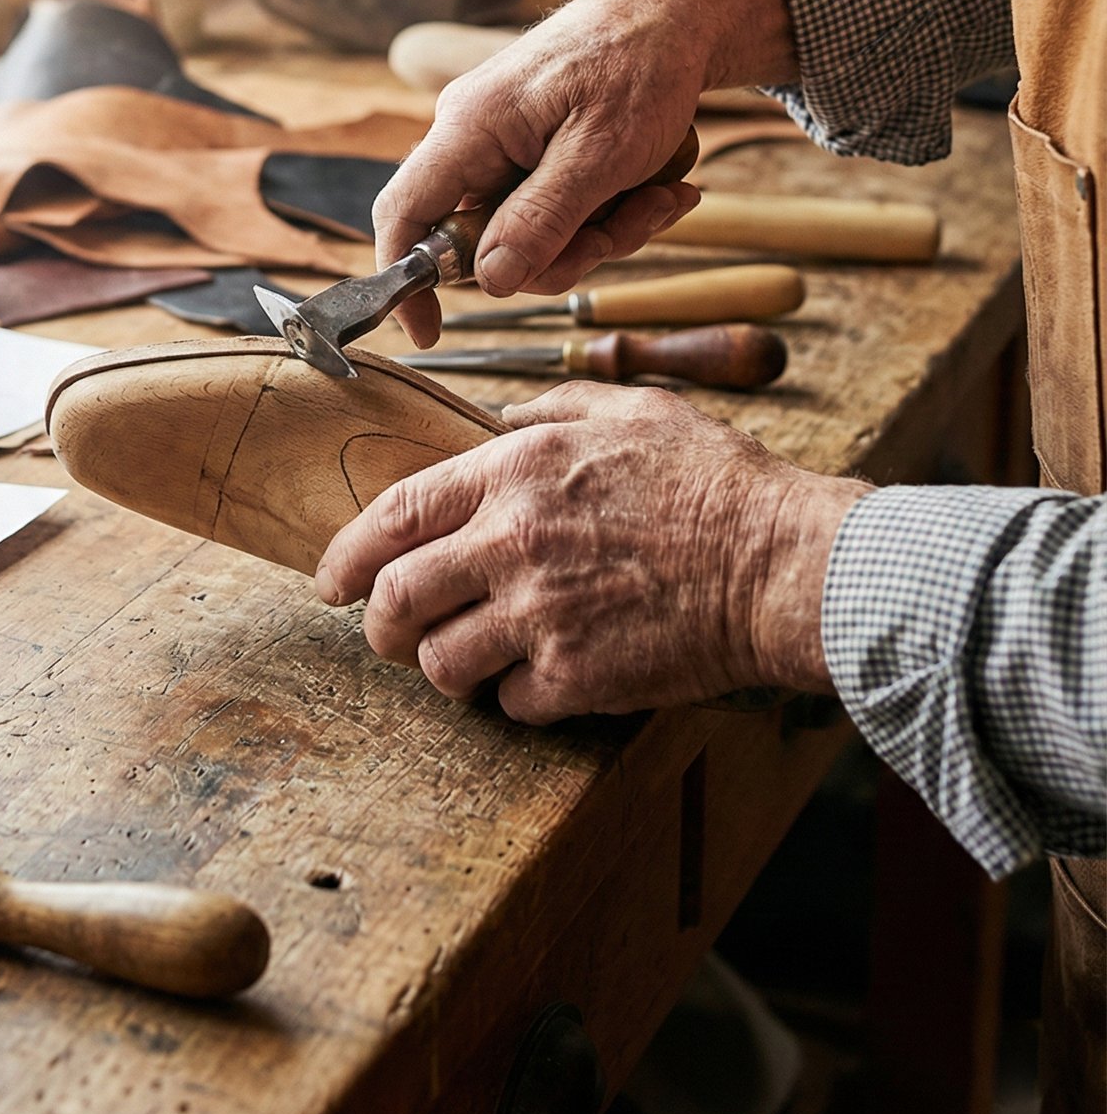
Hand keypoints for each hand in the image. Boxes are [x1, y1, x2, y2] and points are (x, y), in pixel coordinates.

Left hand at [315, 381, 865, 720]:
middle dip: (378, 625)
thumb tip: (501, 416)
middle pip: (396, 598)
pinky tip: (543, 679)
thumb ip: (551, 410)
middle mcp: (513, 541)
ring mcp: (540, 614)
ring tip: (470, 660)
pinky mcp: (576, 677)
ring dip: (445, 667)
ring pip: (441, 662)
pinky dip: (516, 699)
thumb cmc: (713, 482)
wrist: (781, 561)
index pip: (394, 515)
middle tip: (386, 633)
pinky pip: (510, 703)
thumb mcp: (627, 410)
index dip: (347, 553)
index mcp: (514, 471)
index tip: (332, 579)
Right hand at [374, 0, 794, 344]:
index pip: (404, 214)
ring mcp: (503, 142)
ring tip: (660, 193)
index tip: (429, 332)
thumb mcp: (601, 154)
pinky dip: (608, 210)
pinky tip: (658, 185)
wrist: (678, 12)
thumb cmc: (640, 65)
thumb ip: (541, 220)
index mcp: (469, 127)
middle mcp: (472, 134)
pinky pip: (555, 207)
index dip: (406, 281)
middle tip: (628, 227)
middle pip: (485, 239)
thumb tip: (490, 282)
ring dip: (601, 231)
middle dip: (564, 251)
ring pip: (531, 231)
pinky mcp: (534, 148)